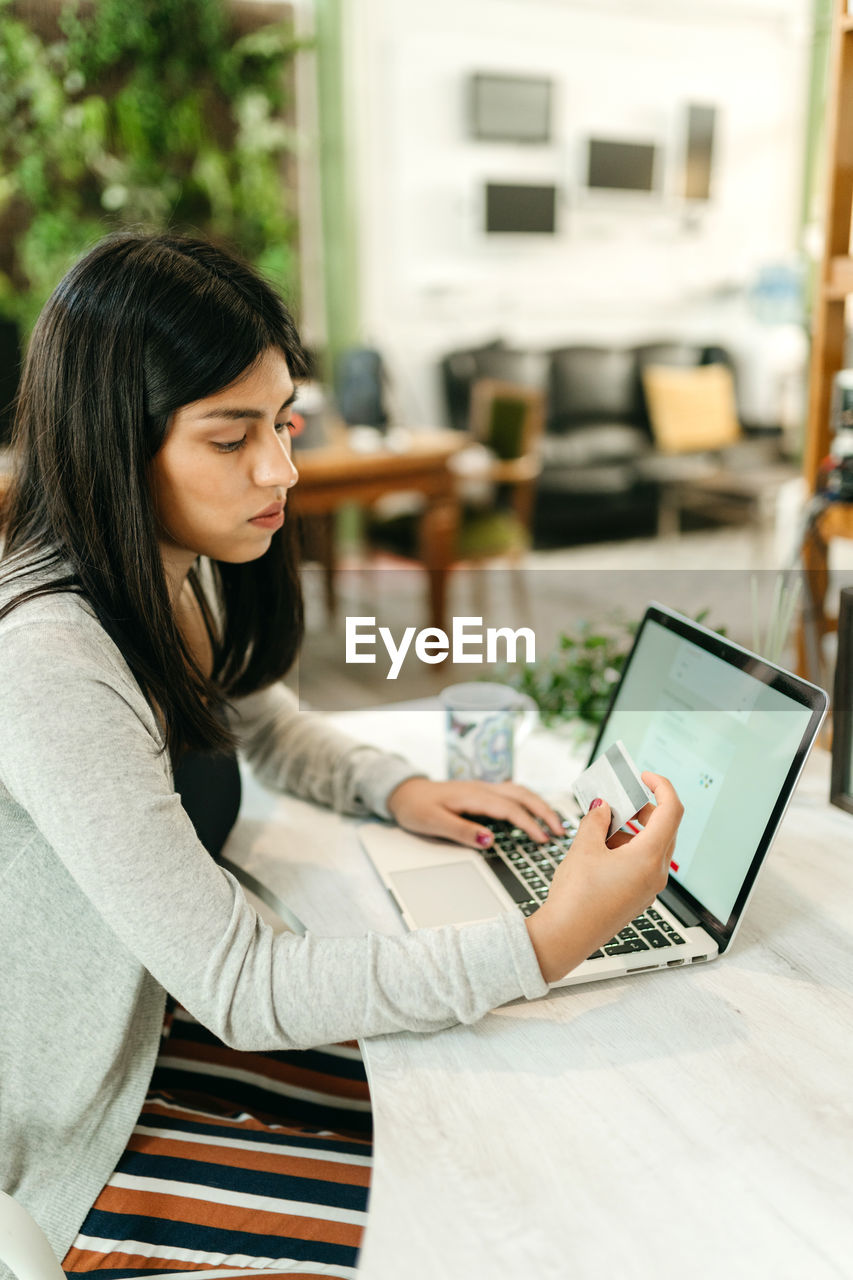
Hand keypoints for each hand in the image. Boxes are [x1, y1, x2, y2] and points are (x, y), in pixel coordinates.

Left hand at [386, 776, 563, 848]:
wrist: (403, 793)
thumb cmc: (416, 808)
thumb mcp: (434, 823)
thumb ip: (462, 831)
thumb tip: (489, 840)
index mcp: (473, 796)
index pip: (510, 809)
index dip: (529, 825)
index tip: (543, 840)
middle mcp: (482, 788)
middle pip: (522, 795)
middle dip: (544, 812)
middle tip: (561, 831)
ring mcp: (483, 788)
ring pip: (519, 792)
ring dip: (539, 805)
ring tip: (554, 823)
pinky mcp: (481, 792)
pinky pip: (512, 793)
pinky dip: (528, 802)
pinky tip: (534, 811)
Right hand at [525, 771, 682, 983]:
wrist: (566, 937)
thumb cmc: (576, 896)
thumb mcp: (584, 848)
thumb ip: (596, 820)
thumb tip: (603, 808)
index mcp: (649, 857)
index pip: (671, 811)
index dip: (662, 787)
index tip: (645, 777)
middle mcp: (656, 874)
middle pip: (664, 828)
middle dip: (643, 809)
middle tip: (618, 800)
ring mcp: (649, 888)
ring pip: (652, 847)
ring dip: (632, 830)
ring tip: (601, 827)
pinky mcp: (638, 897)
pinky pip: (642, 864)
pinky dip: (628, 848)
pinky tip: (601, 850)